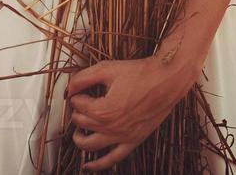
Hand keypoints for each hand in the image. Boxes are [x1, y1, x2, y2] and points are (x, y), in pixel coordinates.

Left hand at [63, 55, 197, 170]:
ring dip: (80, 140)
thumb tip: (68, 88)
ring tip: (77, 133)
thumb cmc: (139, 73)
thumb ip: (83, 78)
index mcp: (103, 110)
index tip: (79, 91)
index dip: (76, 96)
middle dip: (77, 113)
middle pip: (82, 123)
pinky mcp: (133, 140)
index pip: (78, 105)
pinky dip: (99, 164)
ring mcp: (122, 137)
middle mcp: (111, 127)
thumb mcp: (107, 69)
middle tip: (80, 104)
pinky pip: (113, 158)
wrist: (166, 80)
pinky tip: (88, 166)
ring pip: (91, 145)